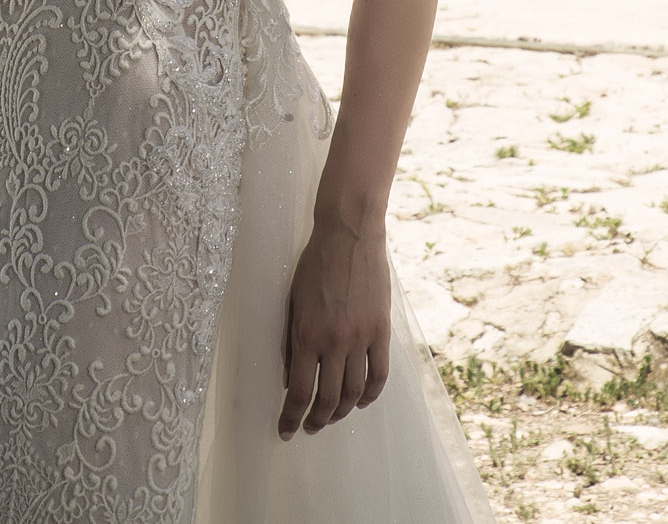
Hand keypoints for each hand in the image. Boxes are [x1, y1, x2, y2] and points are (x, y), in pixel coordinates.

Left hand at [279, 218, 390, 438]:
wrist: (348, 235)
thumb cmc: (314, 265)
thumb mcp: (292, 303)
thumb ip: (291, 343)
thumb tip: (290, 378)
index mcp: (307, 335)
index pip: (300, 392)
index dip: (292, 417)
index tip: (287, 431)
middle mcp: (335, 342)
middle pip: (328, 398)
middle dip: (317, 420)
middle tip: (309, 427)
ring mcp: (361, 337)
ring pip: (355, 392)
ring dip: (342, 411)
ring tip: (332, 416)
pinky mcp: (381, 330)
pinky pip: (380, 374)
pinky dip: (371, 394)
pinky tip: (361, 401)